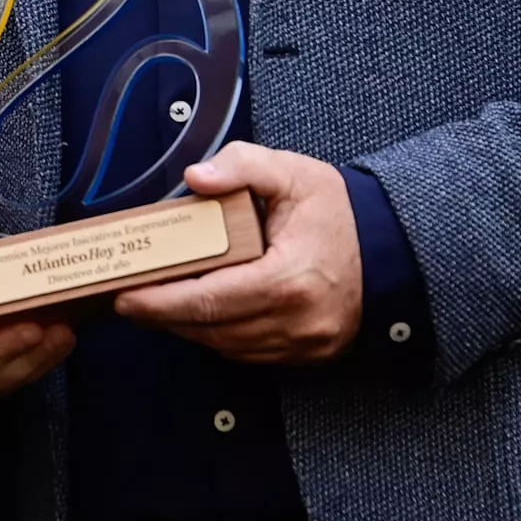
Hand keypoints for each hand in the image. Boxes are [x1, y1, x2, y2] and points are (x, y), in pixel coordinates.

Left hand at [109, 146, 362, 363]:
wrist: (393, 248)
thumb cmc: (340, 212)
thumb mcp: (294, 173)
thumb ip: (243, 166)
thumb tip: (197, 177)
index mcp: (291, 279)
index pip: (211, 300)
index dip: (162, 302)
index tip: (127, 295)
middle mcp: (297, 321)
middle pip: (213, 329)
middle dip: (164, 316)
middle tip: (128, 301)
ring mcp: (304, 344)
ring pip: (228, 346)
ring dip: (189, 329)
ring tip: (157, 304)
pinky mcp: (308, 354)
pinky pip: (249, 353)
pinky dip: (220, 335)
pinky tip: (200, 314)